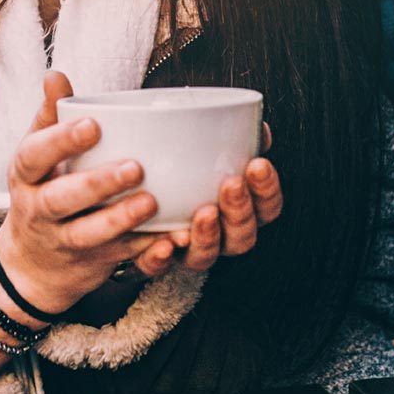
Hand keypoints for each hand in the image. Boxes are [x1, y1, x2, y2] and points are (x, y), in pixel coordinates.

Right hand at [0, 72, 173, 314]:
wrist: (31, 266)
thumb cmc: (41, 192)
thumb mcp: (35, 157)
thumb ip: (49, 117)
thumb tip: (55, 75)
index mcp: (25, 177)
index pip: (34, 156)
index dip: (61, 141)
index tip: (93, 125)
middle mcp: (39, 211)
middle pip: (62, 199)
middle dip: (97, 184)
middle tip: (135, 166)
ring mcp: (63, 241)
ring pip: (89, 234)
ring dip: (121, 219)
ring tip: (151, 201)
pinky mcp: (91, 263)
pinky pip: (119, 256)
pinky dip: (145, 248)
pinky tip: (170, 235)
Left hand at [153, 130, 282, 276]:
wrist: (126, 186)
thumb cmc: (176, 161)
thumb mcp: (203, 140)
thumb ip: (233, 134)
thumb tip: (256, 126)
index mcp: (238, 208)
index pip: (266, 207)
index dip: (267, 190)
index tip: (258, 165)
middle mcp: (218, 234)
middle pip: (242, 236)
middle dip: (241, 210)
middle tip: (232, 183)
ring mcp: (186, 249)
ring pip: (206, 256)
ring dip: (209, 236)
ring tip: (204, 212)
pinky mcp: (153, 258)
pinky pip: (158, 267)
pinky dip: (162, 258)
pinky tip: (164, 243)